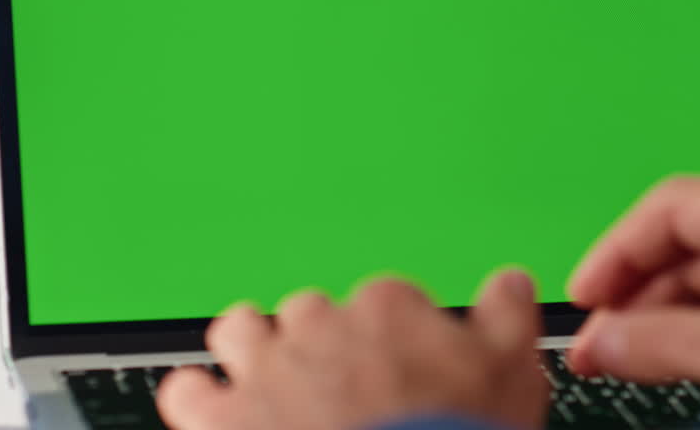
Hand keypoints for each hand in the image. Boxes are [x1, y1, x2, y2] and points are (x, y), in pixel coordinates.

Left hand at [157, 270, 546, 429]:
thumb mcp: (512, 371)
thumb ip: (509, 316)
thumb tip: (510, 282)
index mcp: (386, 309)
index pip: (383, 299)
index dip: (391, 336)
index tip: (398, 365)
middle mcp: (319, 325)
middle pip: (308, 312)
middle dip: (318, 342)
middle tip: (337, 384)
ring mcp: (266, 368)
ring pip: (239, 330)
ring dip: (249, 349)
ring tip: (265, 378)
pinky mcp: (222, 416)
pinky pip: (187, 389)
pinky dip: (198, 398)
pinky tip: (214, 411)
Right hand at [566, 176, 699, 405]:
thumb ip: (664, 341)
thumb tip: (602, 341)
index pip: (671, 207)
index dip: (617, 250)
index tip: (585, 295)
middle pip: (690, 240)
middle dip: (638, 289)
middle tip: (601, 338)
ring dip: (666, 313)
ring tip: (631, 357)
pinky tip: (681, 358)